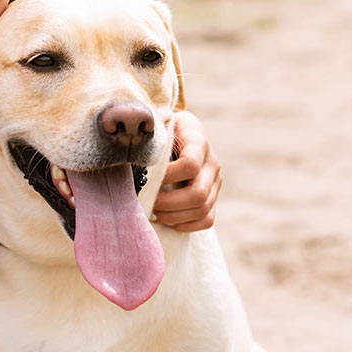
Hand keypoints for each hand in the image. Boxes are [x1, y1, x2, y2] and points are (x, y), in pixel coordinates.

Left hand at [153, 111, 221, 231]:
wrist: (178, 133)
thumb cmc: (162, 131)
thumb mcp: (158, 126)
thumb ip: (153, 138)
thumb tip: (136, 159)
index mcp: (199, 142)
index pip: (190, 165)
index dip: (168, 176)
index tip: (148, 179)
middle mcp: (212, 163)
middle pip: (198, 194)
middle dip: (169, 203)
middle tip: (148, 201)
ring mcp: (215, 182)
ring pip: (202, 210)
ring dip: (174, 216)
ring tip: (153, 211)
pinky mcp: (213, 197)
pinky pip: (207, 220)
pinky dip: (186, 224)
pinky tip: (167, 220)